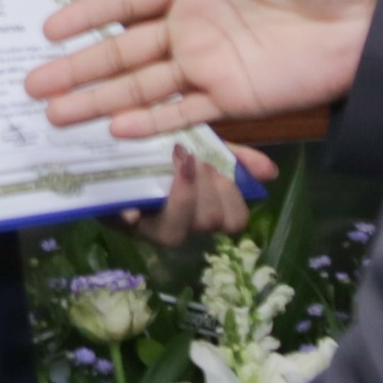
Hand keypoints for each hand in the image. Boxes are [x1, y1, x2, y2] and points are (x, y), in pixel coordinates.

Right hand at [30, 0, 378, 134]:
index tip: (50, 27)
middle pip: (124, 49)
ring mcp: (213, 62)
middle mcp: (197, 24)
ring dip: (98, 100)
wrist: (380, 16)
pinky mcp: (237, 96)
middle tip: (30, 84)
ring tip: (54, 115)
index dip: (90, 11)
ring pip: (142, 85)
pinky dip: (150, 123)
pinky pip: (185, 111)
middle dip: (77, 66)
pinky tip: (114, 130)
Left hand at [124, 138, 278, 244]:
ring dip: (180, 196)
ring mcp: (149, 229)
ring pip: (176, 232)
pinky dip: (131, 215)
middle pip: (208, 222)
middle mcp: (181, 226)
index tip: (217, 165)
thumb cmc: (164, 154)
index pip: (235, 220)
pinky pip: (127, 225)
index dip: (231, 195)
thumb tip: (271, 171)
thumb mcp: (202, 149)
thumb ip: (234, 158)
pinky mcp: (118, 222)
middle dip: (206, 186)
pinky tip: (130, 206)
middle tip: (192, 156)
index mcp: (204, 211)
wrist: (111, 154)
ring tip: (174, 159)